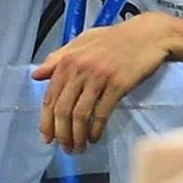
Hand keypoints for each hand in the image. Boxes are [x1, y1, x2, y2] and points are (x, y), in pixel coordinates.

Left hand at [35, 12, 179, 146]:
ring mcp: (98, 77)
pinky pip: (101, 113)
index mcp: (67, 60)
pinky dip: (96, 129)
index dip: (46, 121)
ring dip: (77, 136)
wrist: (147, 34)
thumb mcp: (81, 42)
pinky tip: (95, 138)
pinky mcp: (118, 85)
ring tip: (79, 148)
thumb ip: (57, 58)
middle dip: (61, 134)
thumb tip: (35, 75)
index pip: (50, 97)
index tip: (46, 138)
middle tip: (65, 148)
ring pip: (80, 115)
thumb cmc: (113, 39)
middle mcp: (80, 69)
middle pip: (62, 110)